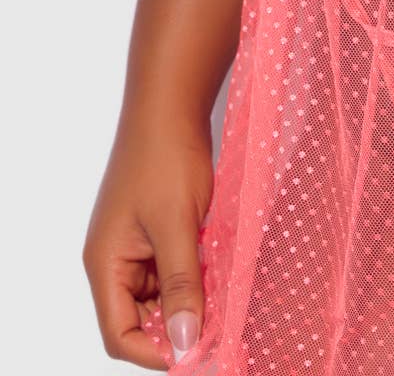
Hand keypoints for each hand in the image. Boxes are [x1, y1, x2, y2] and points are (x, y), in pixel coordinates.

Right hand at [82, 115, 213, 368]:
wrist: (172, 105)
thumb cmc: (165, 156)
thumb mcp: (176, 224)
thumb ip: (181, 283)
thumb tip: (184, 342)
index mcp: (106, 264)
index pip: (119, 334)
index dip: (156, 350)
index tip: (198, 352)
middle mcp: (116, 260)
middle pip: (140, 318)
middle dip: (177, 326)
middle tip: (221, 327)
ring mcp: (137, 245)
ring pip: (162, 295)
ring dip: (191, 299)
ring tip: (225, 297)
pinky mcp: (158, 230)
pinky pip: (174, 268)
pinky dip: (196, 275)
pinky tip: (221, 270)